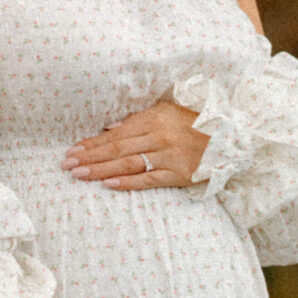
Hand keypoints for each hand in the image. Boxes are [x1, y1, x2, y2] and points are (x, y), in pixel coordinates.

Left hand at [63, 99, 205, 189]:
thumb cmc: (194, 124)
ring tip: (79, 174)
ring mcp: (169, 156)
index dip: (92, 142)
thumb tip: (108, 130)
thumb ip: (138, 120)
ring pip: (128, 163)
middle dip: (89, 156)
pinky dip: (128, 182)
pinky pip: (148, 179)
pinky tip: (108, 184)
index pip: (116, 133)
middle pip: (117, 148)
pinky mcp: (178, 175)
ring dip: (101, 170)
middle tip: (67, 164)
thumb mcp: (167, 112)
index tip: (73, 150)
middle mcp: (159, 136)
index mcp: (154, 118)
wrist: (230, 139)